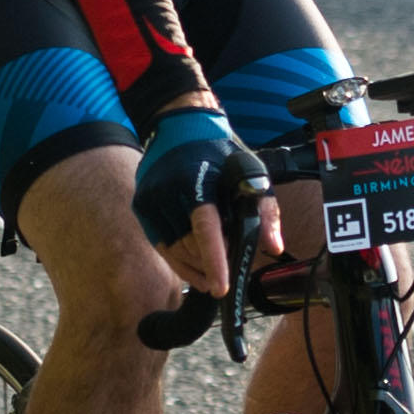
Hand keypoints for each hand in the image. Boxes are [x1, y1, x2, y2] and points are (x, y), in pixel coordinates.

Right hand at [132, 106, 278, 289]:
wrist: (179, 126)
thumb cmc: (220, 152)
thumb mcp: (252, 172)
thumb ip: (264, 210)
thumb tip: (272, 248)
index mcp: (196, 180)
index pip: (204, 228)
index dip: (214, 260)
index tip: (220, 288)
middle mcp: (167, 191)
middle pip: (190, 246)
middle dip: (210, 263)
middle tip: (229, 264)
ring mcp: (149, 199)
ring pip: (173, 251)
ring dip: (195, 265)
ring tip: (213, 270)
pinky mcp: (141, 206)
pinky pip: (161, 245)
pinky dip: (179, 258)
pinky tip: (195, 264)